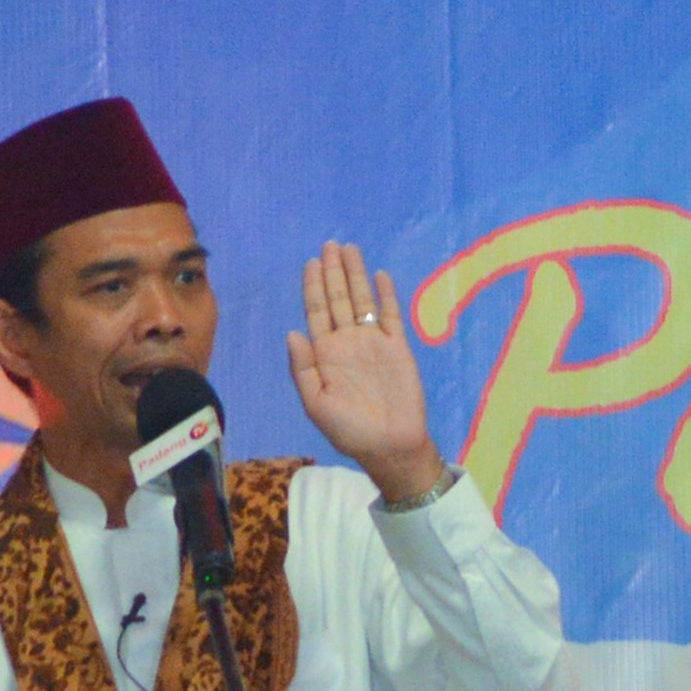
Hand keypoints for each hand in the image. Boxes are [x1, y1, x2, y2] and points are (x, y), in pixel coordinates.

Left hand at [288, 240, 444, 503]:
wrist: (390, 445)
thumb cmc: (350, 430)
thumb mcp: (317, 404)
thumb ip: (303, 369)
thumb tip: (292, 332)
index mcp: (326, 354)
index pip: (317, 312)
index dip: (313, 286)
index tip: (311, 263)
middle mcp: (348, 343)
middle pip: (338, 299)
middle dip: (333, 272)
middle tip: (329, 244)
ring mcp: (374, 343)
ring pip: (362, 301)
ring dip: (356, 276)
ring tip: (349, 249)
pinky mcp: (398, 348)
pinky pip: (391, 316)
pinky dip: (386, 295)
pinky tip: (381, 275)